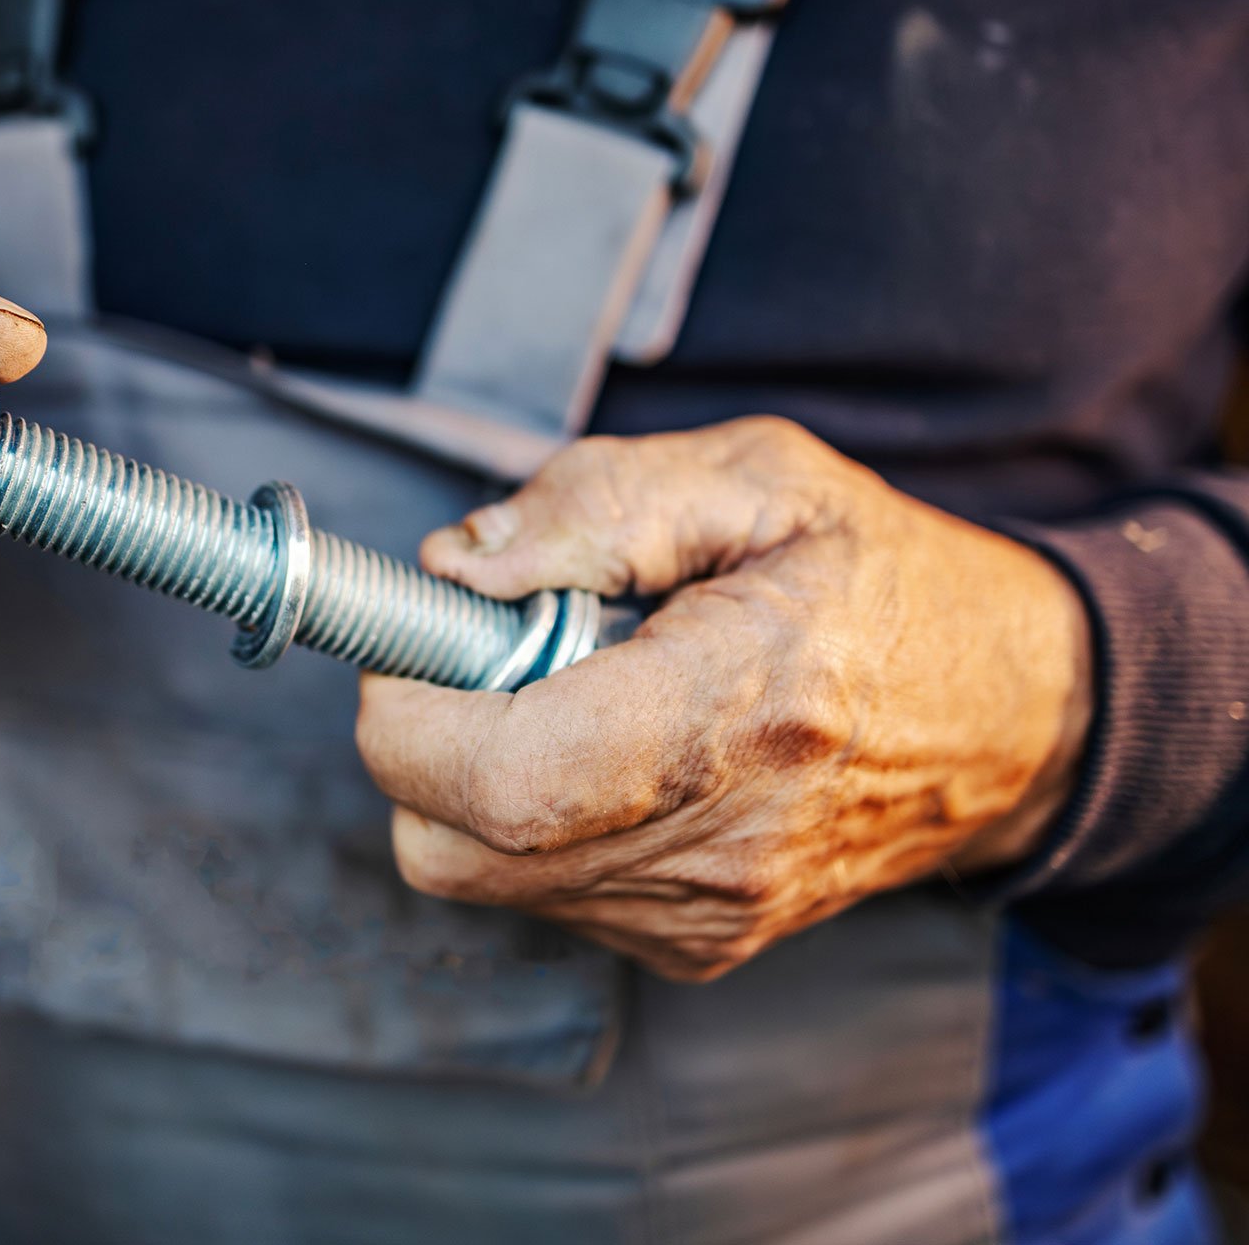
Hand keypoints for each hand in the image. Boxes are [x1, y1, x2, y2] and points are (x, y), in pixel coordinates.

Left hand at [355, 417, 1091, 981]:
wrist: (1016, 719)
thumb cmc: (885, 582)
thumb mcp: (760, 479)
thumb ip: (596, 504)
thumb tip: (458, 565)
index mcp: (736, 713)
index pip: (501, 780)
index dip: (408, 710)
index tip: (419, 637)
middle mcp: (718, 845)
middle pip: (451, 845)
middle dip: (425, 739)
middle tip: (498, 653)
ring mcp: (706, 914)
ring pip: (479, 875)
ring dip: (481, 776)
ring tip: (581, 695)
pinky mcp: (696, 946)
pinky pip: (538, 893)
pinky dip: (533, 820)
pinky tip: (615, 751)